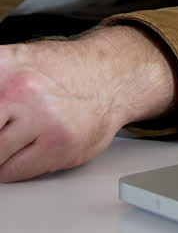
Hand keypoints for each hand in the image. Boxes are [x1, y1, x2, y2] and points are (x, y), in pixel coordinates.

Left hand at [0, 26, 177, 181]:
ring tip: (12, 137)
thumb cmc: (62, 69)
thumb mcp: (17, 60)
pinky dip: (10, 168)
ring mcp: (39, 119)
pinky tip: (23, 149)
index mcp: (5, 65)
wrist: (111, 74)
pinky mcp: (56, 145)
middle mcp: (19, 90)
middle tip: (5, 128)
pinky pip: (12, 172)